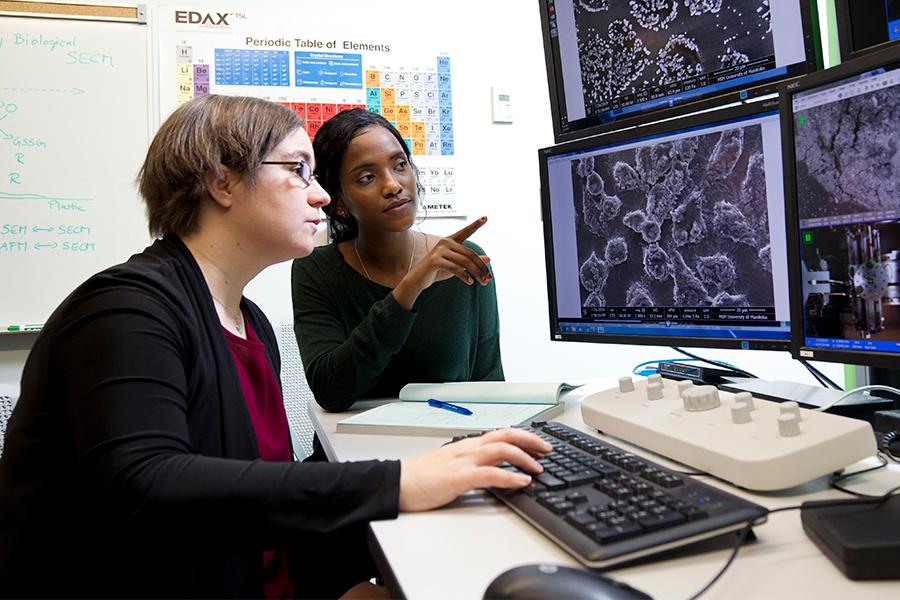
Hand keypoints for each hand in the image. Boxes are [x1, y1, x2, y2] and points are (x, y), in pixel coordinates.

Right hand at [393, 216, 492, 309]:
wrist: (419, 278)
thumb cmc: (438, 270)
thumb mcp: (457, 265)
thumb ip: (470, 261)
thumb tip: (489, 258)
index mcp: (450, 241)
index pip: (465, 232)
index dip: (476, 224)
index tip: (486, 217)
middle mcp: (445, 242)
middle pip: (469, 254)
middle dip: (481, 267)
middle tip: (488, 278)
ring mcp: (439, 250)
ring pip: (464, 262)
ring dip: (475, 273)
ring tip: (482, 282)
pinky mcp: (435, 260)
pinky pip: (455, 268)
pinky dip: (464, 276)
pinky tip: (469, 282)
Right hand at [398, 428, 552, 511]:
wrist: (397, 483)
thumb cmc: (421, 477)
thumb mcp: (451, 464)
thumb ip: (472, 463)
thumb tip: (493, 468)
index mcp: (467, 445)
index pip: (501, 433)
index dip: (524, 436)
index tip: (540, 444)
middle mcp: (468, 448)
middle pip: (506, 435)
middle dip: (531, 440)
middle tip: (548, 450)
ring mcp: (463, 461)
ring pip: (501, 450)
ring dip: (525, 457)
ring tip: (539, 468)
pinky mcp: (458, 478)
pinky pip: (490, 474)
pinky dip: (510, 477)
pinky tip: (522, 482)